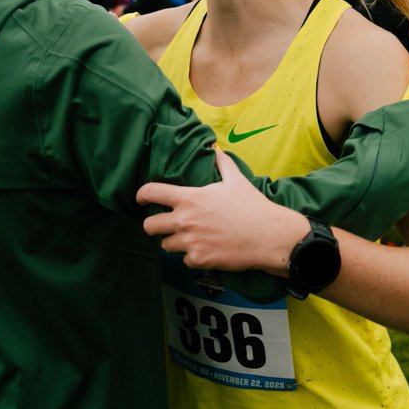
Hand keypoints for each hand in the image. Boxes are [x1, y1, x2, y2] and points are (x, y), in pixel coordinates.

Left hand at [137, 148, 307, 273]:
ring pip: (165, 245)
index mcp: (189, 198)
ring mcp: (190, 242)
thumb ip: (221, 163)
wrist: (268, 236)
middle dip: (154, 224)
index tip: (140, 199)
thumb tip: (214, 149)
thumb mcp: (235, 180)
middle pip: (149, 226)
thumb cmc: (252, 206)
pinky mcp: (199, 260)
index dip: (141, 195)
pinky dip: (191, 256)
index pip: (151, 193)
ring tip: (189, 237)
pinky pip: (184, 260)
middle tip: (165, 224)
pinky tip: (205, 249)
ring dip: (174, 242)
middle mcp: (185, 220)